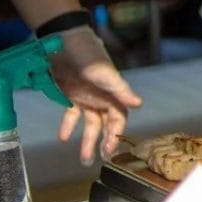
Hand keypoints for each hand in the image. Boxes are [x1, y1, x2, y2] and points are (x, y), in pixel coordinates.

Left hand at [49, 26, 140, 162]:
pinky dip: (69, 126)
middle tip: (101, 159)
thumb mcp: (104, 73)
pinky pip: (72, 115)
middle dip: (105, 141)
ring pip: (90, 124)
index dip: (117, 133)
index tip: (111, 149)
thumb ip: (120, 89)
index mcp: (113, 93)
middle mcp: (102, 98)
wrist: (63, 42)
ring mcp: (87, 97)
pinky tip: (64, 138)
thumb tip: (139, 104)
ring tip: (84, 158)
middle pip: (106, 124)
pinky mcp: (71, 96)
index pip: (119, 117)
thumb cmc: (87, 55)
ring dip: (88, 140)